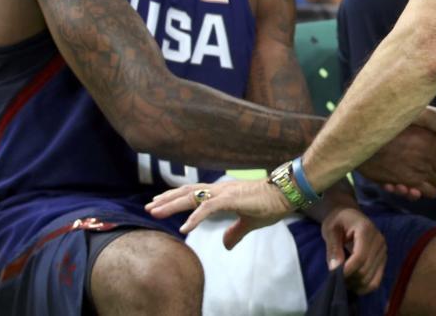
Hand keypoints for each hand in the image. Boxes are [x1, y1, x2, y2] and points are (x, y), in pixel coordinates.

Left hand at [145, 179, 292, 248]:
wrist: (286, 194)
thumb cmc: (270, 204)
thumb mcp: (249, 223)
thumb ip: (235, 232)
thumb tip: (226, 245)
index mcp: (222, 193)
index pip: (194, 193)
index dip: (176, 197)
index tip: (159, 203)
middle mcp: (219, 189)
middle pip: (187, 192)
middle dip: (167, 199)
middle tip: (149, 207)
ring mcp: (224, 193)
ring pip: (192, 197)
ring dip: (172, 205)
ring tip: (155, 212)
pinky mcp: (231, 199)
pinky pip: (208, 208)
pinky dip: (195, 217)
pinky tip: (185, 227)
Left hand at [321, 207, 386, 293]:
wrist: (349, 215)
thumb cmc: (338, 221)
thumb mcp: (330, 230)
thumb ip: (333, 248)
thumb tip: (335, 269)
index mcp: (366, 230)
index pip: (360, 257)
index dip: (347, 270)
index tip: (334, 275)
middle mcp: (379, 241)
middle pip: (365, 269)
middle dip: (350, 278)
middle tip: (336, 278)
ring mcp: (383, 251)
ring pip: (371, 278)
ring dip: (356, 284)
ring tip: (343, 281)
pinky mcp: (383, 260)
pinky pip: (376, 280)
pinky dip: (364, 287)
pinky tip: (353, 284)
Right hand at [357, 123, 435, 199]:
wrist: (362, 139)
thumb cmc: (385, 127)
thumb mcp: (409, 119)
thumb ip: (424, 120)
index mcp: (432, 138)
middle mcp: (429, 154)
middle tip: (433, 167)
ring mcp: (420, 169)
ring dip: (432, 182)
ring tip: (422, 176)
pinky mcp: (409, 181)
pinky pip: (427, 192)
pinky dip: (423, 191)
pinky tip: (414, 184)